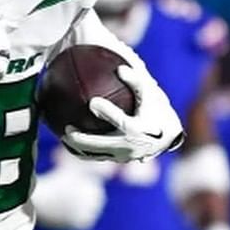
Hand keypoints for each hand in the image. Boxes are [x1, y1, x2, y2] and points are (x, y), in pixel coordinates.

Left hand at [62, 64, 184, 161]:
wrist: (166, 137)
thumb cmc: (156, 111)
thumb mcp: (151, 94)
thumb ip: (137, 82)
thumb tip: (120, 68)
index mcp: (138, 129)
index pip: (121, 121)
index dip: (107, 112)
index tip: (92, 102)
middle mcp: (129, 146)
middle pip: (102, 145)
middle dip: (84, 139)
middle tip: (67, 128)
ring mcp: (123, 156)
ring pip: (96, 155)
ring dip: (78, 147)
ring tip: (63, 136)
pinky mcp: (118, 161)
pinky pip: (96, 157)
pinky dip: (82, 151)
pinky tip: (68, 142)